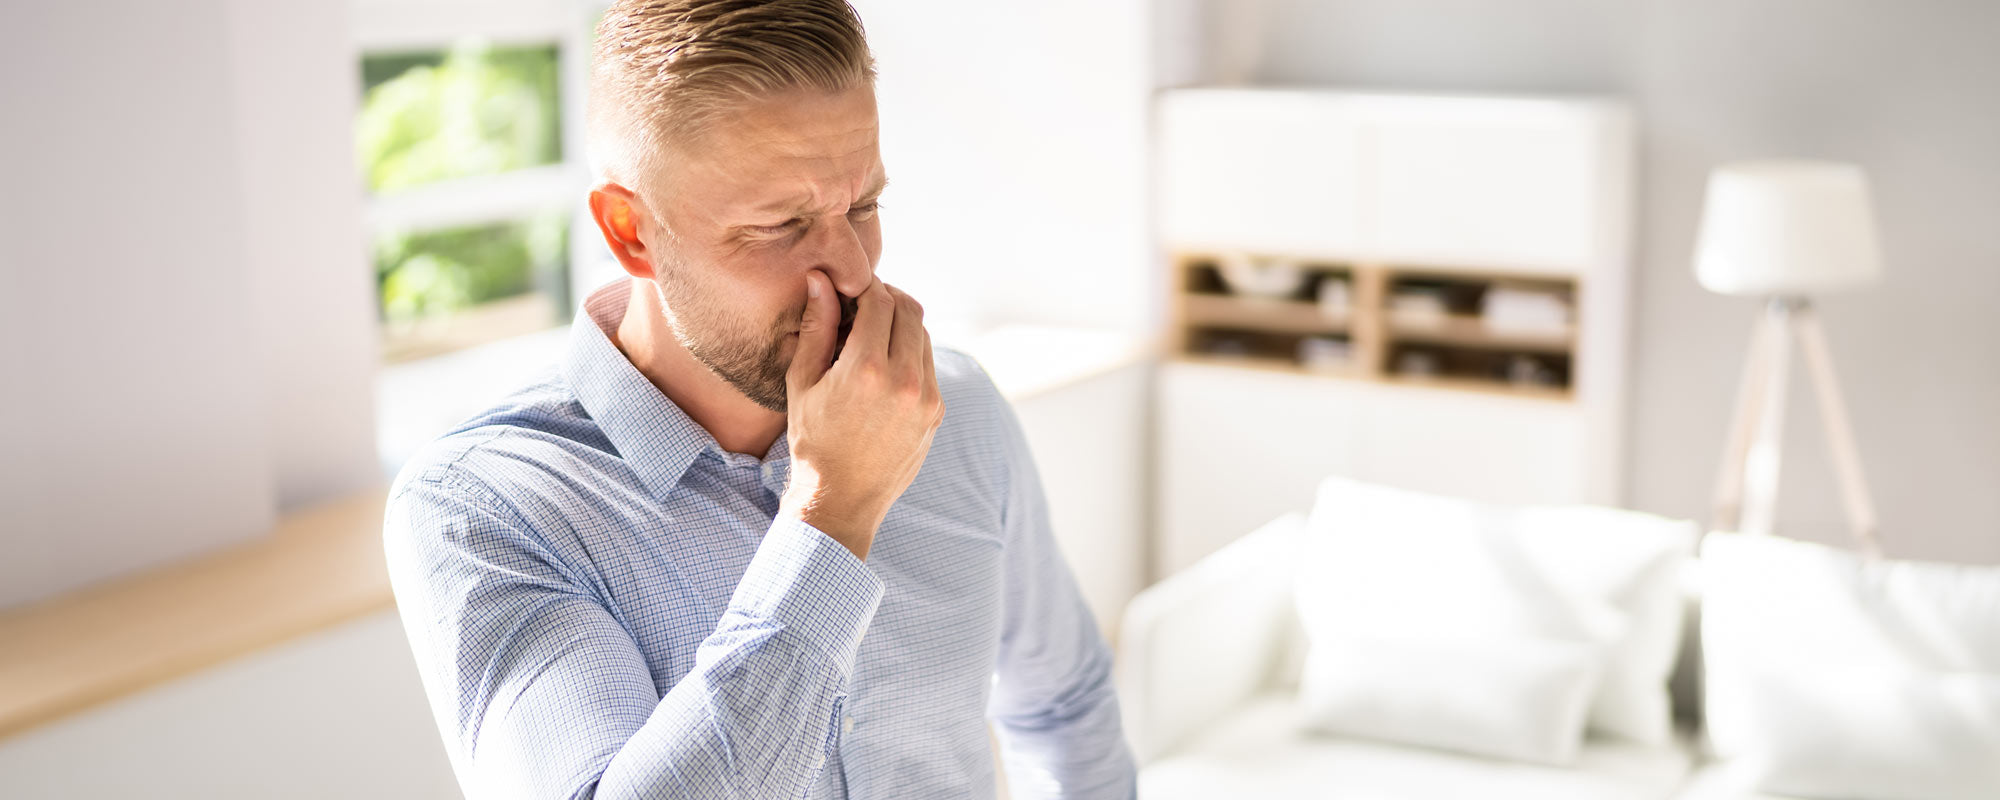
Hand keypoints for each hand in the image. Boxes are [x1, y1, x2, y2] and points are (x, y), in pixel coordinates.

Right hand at [778, 270, 943, 560]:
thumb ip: (817, 327)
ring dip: (901, 323)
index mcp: (866, 369)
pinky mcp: (936, 412)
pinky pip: (928, 364)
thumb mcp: (803, 383)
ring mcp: (926, 398)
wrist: (841, 500)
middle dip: (887, 297)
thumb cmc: (812, 441)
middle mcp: (903, 381)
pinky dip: (910, 352)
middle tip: (863, 302)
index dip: (865, 285)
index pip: (880, 299)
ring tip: (872, 334)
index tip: (850, 287)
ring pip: (923, 335)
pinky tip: (885, 363)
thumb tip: (821, 279)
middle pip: (910, 309)